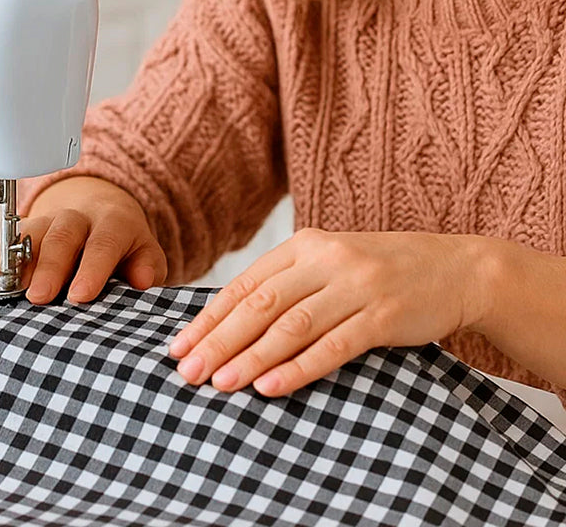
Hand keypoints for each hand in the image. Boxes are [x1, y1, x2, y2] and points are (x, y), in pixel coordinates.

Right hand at [0, 176, 168, 303]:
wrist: (103, 214)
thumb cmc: (124, 245)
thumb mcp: (145, 253)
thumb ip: (147, 266)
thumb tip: (143, 280)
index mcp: (113, 222)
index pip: (104, 242)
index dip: (92, 268)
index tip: (81, 295)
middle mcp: (79, 217)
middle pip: (63, 235)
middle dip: (50, 266)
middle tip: (40, 296)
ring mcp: (50, 221)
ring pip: (33, 233)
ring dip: (18, 260)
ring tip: (6, 285)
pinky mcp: (28, 230)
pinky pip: (9, 238)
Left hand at [168, 227, 489, 396]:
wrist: (453, 268)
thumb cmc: (378, 273)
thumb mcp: (328, 265)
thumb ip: (287, 286)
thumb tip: (229, 324)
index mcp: (303, 246)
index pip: (243, 285)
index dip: (208, 318)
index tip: (177, 347)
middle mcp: (324, 260)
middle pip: (258, 305)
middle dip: (218, 341)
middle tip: (186, 372)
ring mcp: (354, 286)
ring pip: (290, 326)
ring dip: (250, 357)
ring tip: (220, 384)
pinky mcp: (383, 314)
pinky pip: (333, 344)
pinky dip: (299, 367)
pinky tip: (271, 386)